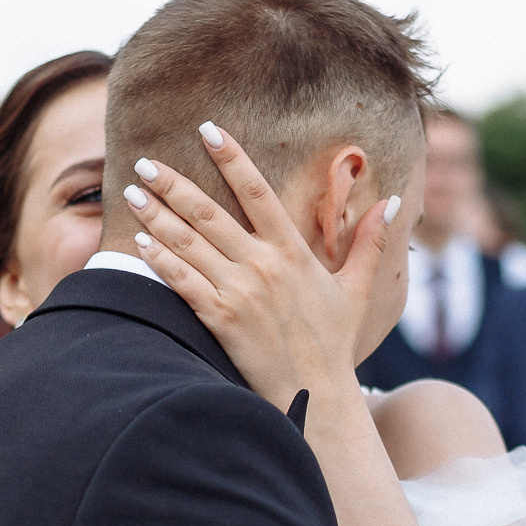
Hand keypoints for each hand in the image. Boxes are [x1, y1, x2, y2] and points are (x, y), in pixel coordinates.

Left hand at [126, 122, 400, 411]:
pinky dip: (160, 262)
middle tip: (147, 162)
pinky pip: (183, 284)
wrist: (313, 395)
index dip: (231, 158)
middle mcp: (262, 266)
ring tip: (133, 194)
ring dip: (157, 217)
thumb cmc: (333, 342)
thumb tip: (393, 202)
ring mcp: (238, 293)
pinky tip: (140, 244)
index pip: (257, 192)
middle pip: (209, 213)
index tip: (209, 130)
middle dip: (174, 184)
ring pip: (188, 245)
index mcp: (292, 252)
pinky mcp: (219, 320)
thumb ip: (369, 242)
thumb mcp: (358, 289)